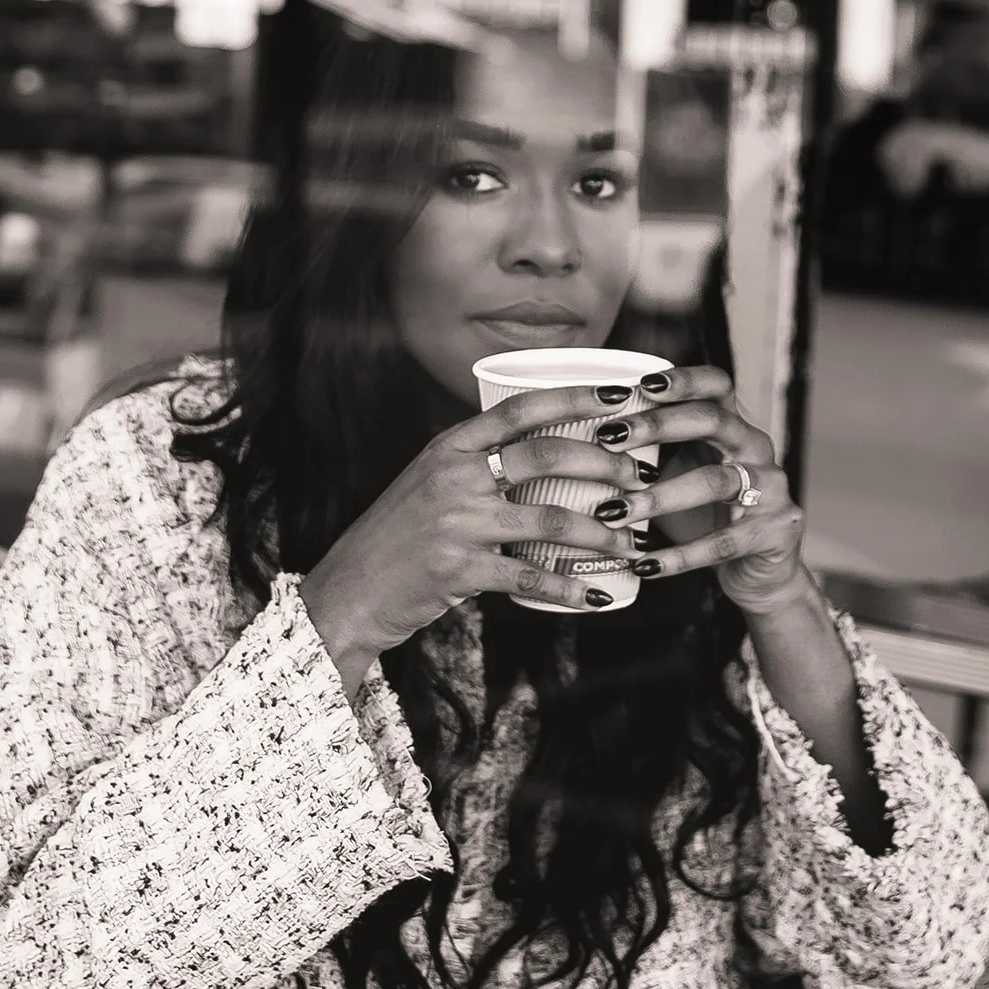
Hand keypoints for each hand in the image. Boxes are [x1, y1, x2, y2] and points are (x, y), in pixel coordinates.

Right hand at [301, 384, 655, 691]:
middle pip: (545, 455)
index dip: (575, 397)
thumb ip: (476, 465)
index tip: (621, 396)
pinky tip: (597, 592)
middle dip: (604, 464)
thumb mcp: (428, 483)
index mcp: (449, 448)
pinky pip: (531, 576)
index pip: (521, 409)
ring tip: (631, 540)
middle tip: (638, 478)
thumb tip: (543, 453)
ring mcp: (456, 523)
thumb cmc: (398, 538)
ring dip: (601, 531)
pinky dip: (570, 587)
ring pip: (550, 519)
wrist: (350, 589)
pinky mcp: (460, 569)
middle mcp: (453, 477)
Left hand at [593, 365, 806, 615]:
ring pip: (715, 482)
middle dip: (657, 426)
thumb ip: (648, 452)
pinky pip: (722, 543)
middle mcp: (756, 449)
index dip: (683, 380)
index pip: (716, 385)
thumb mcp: (679, 474)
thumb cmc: (706, 515)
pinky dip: (678, 556)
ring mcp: (771, 489)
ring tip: (612, 512)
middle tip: (609, 437)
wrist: (760, 572)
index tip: (640, 385)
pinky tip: (643, 563)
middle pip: (712, 421)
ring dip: (658, 497)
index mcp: (733, 426)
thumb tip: (578, 436)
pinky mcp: (773, 532)